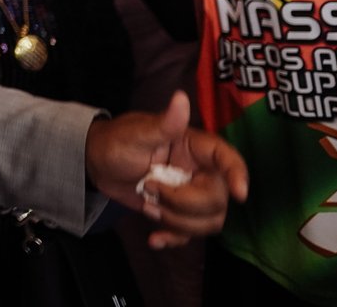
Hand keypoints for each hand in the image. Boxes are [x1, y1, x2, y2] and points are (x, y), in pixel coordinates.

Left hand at [85, 91, 248, 248]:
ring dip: (178, 221)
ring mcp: (190, 194)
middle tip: (150, 189)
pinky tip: (155, 239)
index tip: (239, 194)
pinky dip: (173, 238)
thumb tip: (180, 97)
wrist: (97, 164)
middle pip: (217, 198)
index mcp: (195, 147)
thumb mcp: (137, 133)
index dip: (238, 175)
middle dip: (184, 202)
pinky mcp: (179, 212)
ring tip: (148, 205)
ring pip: (209, 220)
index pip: (227, 158)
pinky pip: (190, 233)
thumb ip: (164, 123)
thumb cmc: (116, 141)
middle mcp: (200, 171)